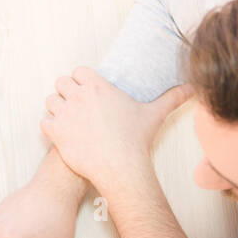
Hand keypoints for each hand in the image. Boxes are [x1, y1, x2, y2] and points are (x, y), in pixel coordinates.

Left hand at [40, 68, 190, 189]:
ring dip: (56, 109)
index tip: (86, 93)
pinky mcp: (56, 132)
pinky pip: (44, 122)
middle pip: (61, 82)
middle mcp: (79, 95)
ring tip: (67, 121)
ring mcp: (66, 113)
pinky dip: (50, 127)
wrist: (120, 167)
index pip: (78, 71)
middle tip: (75, 108)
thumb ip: (172, 98)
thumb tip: (194, 88)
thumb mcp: (154, 114)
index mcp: (99, 86)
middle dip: (66, 93)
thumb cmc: (136, 140)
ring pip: (50, 101)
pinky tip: (61, 135)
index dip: (80, 81)